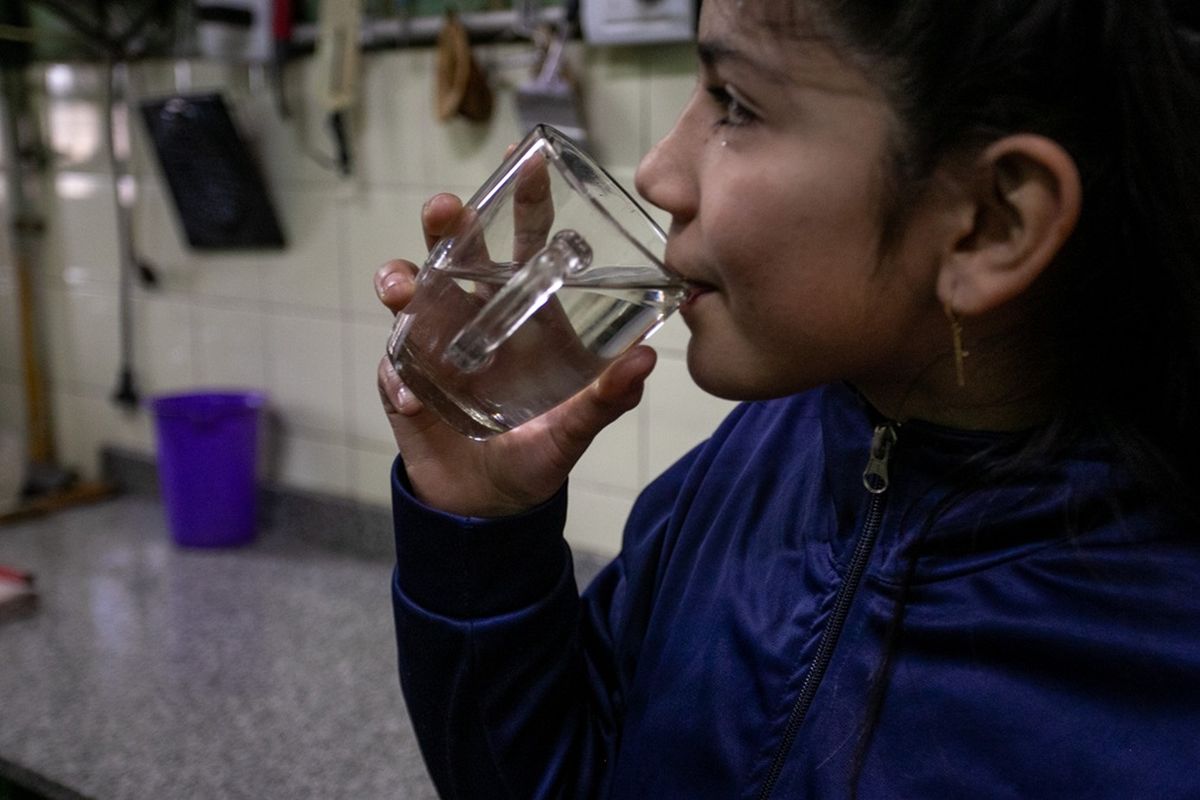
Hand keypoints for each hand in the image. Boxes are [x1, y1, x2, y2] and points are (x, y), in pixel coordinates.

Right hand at [376, 193, 656, 517]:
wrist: (487, 503)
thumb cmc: (536, 454)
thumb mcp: (575, 429)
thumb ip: (606, 399)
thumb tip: (647, 360)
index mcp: (525, 315)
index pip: (524, 245)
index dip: (524, 203)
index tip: (526, 160)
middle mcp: (477, 317)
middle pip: (458, 255)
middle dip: (448, 226)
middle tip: (446, 209)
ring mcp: (435, 344)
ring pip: (411, 294)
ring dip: (402, 281)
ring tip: (401, 289)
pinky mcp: (403, 379)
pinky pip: (393, 364)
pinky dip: (397, 375)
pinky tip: (410, 396)